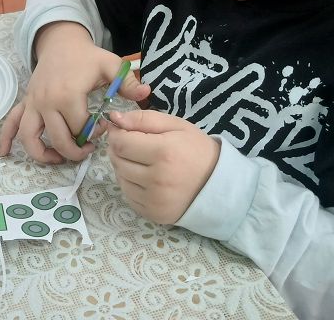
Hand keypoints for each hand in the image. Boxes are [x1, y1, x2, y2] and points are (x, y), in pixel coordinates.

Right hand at [0, 21, 149, 163]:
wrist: (61, 42)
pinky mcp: (26, 103)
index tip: (104, 128)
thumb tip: (147, 94)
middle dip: (74, 150)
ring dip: (43, 154)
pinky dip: (6, 139)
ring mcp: (33, 104)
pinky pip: (12, 123)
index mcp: (68, 94)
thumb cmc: (87, 56)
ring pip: (30, 137)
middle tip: (88, 150)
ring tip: (57, 160)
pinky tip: (3, 153)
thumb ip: (128, 81)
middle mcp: (46, 102)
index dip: (95, 134)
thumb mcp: (110, 64)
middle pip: (58, 139)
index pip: (80, 127)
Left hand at [107, 110, 220, 224]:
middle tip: (131, 143)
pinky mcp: (154, 215)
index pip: (121, 143)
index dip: (116, 134)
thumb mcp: (175, 125)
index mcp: (163, 153)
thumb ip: (143, 118)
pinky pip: (128, 196)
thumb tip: (114, 118)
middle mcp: (157, 180)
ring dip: (123, 166)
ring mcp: (155, 201)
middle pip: (118, 161)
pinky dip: (130, 184)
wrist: (219, 185)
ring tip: (139, 160)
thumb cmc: (196, 149)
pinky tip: (144, 177)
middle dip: (118, 149)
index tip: (121, 129)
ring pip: (120, 178)